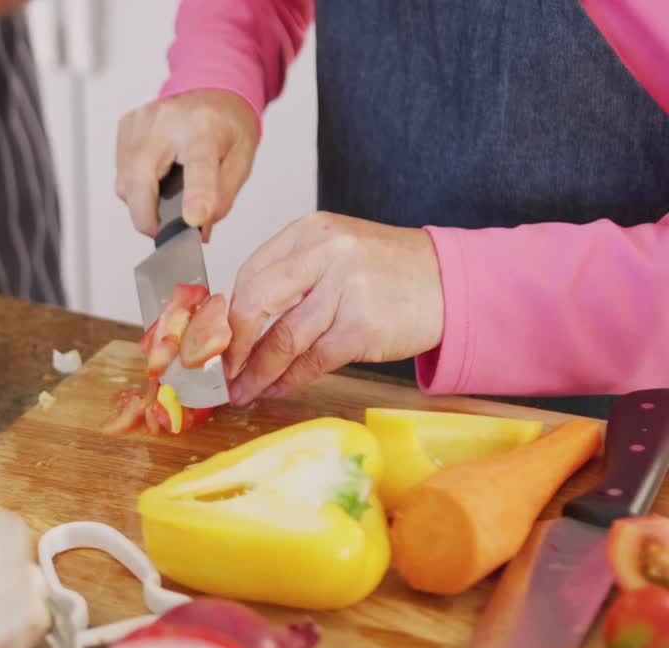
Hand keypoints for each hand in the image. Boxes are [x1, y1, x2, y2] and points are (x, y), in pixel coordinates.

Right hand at [115, 90, 259, 238]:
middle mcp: (168, 120)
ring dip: (141, 201)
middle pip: (141, 176)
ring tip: (165, 193)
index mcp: (205, 128)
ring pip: (125, 180)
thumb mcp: (241, 160)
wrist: (212, 89)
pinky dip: (135, 185)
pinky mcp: (126, 126)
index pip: (199, 165)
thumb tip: (199, 228)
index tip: (193, 220)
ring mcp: (141, 121)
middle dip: (145, 215)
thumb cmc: (226, 125)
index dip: (196, 196)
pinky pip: (121, 171)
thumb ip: (223, 198)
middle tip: (160, 230)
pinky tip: (154, 175)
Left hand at [223, 212, 444, 404]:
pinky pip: (313, 360)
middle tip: (222, 371)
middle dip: (233, 344)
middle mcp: (326, 254)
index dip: (228, 314)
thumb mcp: (337, 254)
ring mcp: (347, 289)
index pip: (250, 273)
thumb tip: (239, 323)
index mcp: (310, 232)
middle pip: (256, 302)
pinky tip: (277, 389)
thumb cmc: (389, 272)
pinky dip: (290, 379)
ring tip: (243, 390)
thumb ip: (292, 276)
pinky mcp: (364, 326)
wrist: (454, 283)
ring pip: (282, 338)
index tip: (217, 340)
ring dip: (257, 371)